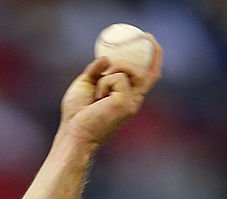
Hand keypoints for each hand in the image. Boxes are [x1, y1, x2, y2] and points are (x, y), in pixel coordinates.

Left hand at [58, 37, 162, 151]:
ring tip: (97, 91)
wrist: (73, 132)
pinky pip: (117, 77)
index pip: (147, 76)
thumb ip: (96, 70)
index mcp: (126, 97)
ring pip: (128, 69)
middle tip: (140, 40)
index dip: (153, 57)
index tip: (148, 39)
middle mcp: (133, 100)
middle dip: (146, 54)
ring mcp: (131, 102)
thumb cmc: (76, 114)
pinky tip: (98, 97)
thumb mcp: (85, 84)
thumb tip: (105, 58)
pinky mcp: (126, 103)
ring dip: (110, 71)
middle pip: (148, 72)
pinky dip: (104, 81)